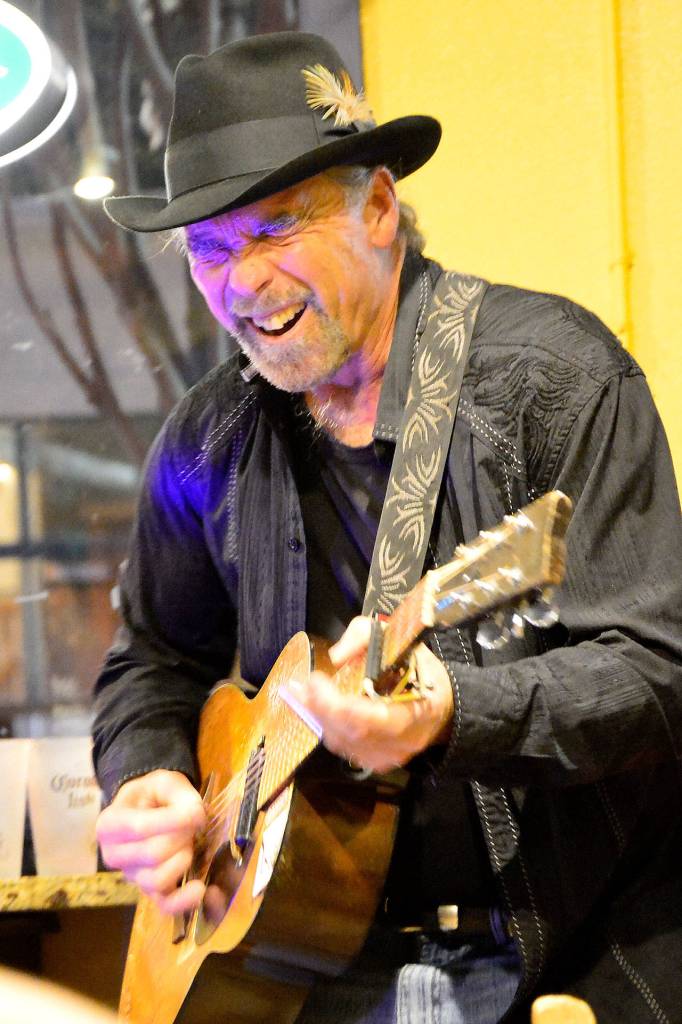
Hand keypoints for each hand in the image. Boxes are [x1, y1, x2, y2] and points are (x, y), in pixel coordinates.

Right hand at [96, 769, 206, 914]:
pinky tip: (199, 888)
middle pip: (152, 854)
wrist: (149, 810)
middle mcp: (114, 855)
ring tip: (188, 843)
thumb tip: (196, 817)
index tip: (196, 812)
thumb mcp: (164, 781)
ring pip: (158, 880)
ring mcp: (132, 876)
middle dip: (181, 837)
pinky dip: (183, 901)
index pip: (139, 828)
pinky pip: (164, 904)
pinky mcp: (150, 891)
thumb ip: (179, 793)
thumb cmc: (153, 795)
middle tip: (192, 823)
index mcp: (109, 825)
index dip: (172, 821)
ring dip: (183, 859)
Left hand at [284, 617, 453, 773]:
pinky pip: (344, 748)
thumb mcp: (400, 640)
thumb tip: (336, 657)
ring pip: (342, 742)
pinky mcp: (377, 762)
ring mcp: (388, 757)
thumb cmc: (422, 672)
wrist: (443, 708)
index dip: (336, 703)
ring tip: (303, 695)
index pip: (369, 719)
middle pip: (349, 733)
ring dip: (318, 717)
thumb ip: (365, 637)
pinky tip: (320, 710)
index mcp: (414, 712)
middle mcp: (401, 742)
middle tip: (299, 687)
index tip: (316, 679)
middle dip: (319, 708)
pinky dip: (328, 727)